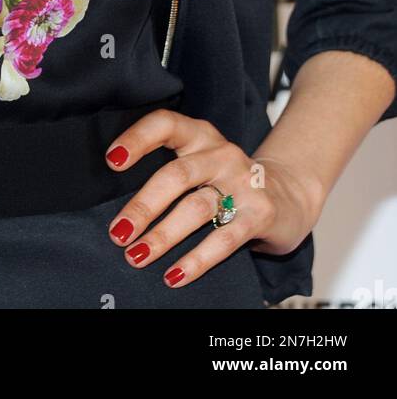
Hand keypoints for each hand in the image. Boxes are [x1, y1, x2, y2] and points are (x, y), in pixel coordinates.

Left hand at [103, 108, 320, 288]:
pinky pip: (223, 239)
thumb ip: (168, 171)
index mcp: (200, 135)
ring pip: (196, 208)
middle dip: (143, 206)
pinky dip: (196, 260)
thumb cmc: (227, 179)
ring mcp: (243, 182)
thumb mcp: (199, 161)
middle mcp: (221, 153)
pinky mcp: (259, 213)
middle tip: (119, 232)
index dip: (137, 139)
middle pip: (176, 175)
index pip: (165, 124)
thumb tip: (122, 208)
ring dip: (163, 236)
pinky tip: (174, 275)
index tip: (112, 161)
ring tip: (137, 256)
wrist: (288, 194)